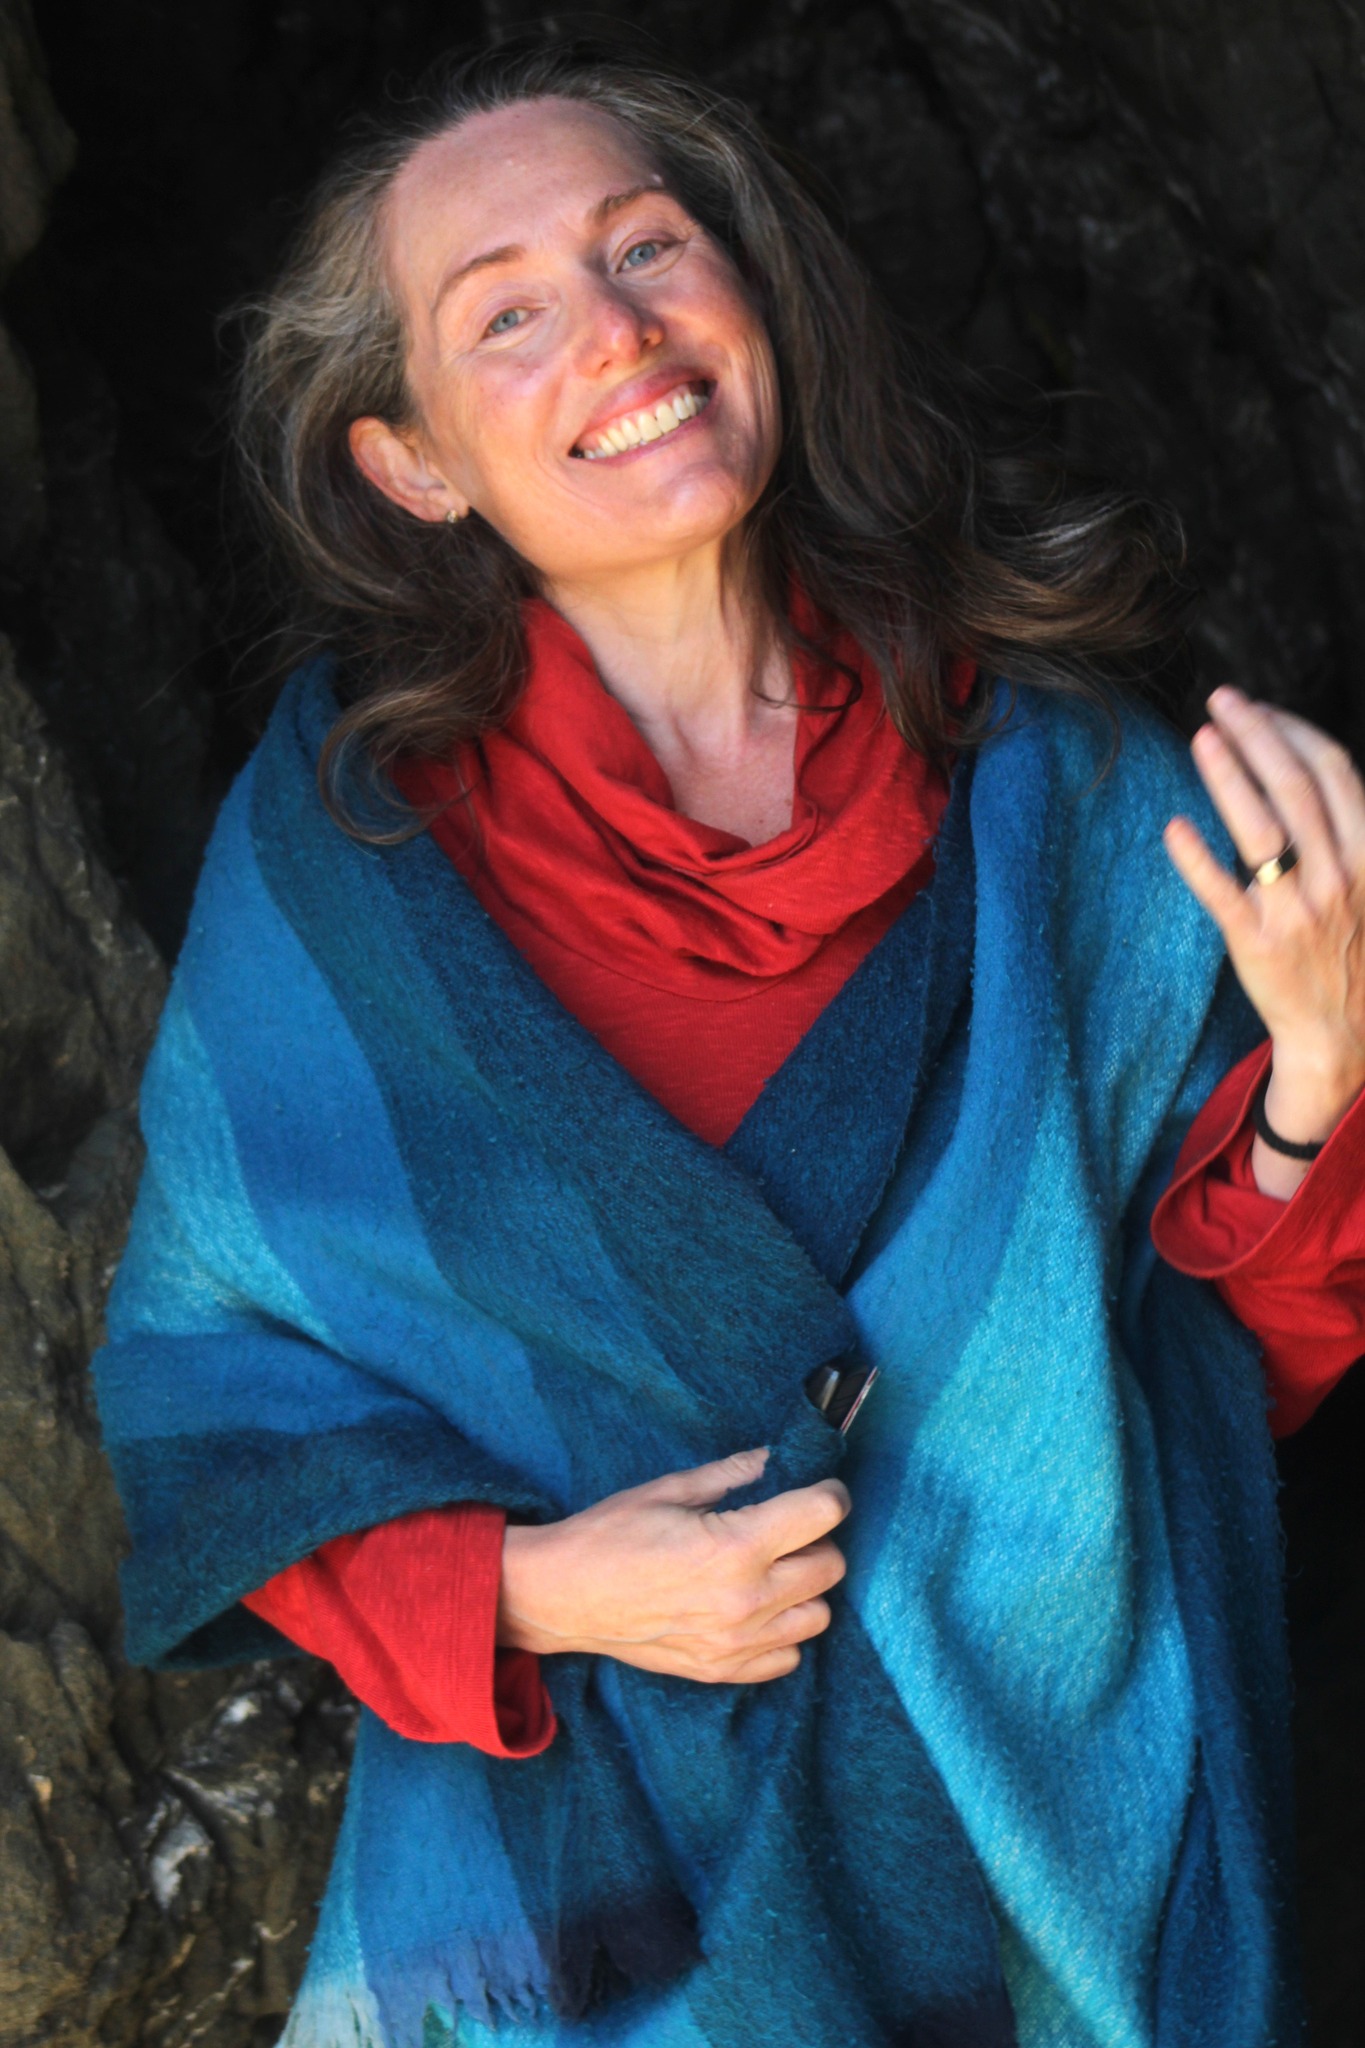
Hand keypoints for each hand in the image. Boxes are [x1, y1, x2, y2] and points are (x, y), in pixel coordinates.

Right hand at [497, 1447, 849, 1683]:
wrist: (564, 1597)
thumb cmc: (610, 1534)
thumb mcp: (669, 1490)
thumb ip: (730, 1475)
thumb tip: (773, 1459)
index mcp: (736, 1546)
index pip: (822, 1515)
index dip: (829, 1494)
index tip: (820, 1489)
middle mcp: (747, 1599)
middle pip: (831, 1567)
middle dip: (817, 1539)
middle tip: (787, 1527)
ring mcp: (737, 1642)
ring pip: (820, 1615)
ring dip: (805, 1588)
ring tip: (773, 1570)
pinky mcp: (723, 1671)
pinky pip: (788, 1657)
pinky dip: (783, 1632)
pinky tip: (756, 1609)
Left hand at [1163, 686, 1364, 1196]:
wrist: (1344, 1036)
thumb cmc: (1350, 952)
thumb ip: (1344, 829)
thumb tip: (1304, 766)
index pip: (1334, 773)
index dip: (1296, 731)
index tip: (1261, 707)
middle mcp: (1339, 877)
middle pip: (1295, 787)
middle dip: (1259, 734)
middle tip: (1221, 700)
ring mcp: (1298, 912)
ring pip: (1261, 830)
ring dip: (1229, 776)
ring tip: (1200, 737)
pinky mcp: (1257, 944)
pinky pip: (1223, 894)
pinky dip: (1198, 858)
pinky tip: (1173, 826)